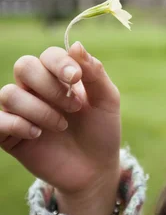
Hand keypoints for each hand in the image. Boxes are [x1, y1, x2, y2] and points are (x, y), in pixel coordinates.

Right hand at [0, 42, 120, 198]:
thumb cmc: (102, 131)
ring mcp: (21, 112)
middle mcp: (36, 90)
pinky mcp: (10, 136)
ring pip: (9, 94)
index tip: (76, 78)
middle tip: (74, 107)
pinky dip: (17, 124)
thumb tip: (77, 45)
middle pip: (24, 66)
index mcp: (58, 77)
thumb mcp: (107, 100)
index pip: (48, 55)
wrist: (96, 169)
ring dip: (39, 109)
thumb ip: (94, 72)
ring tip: (62, 126)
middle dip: (49, 85)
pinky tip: (38, 134)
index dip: (59, 62)